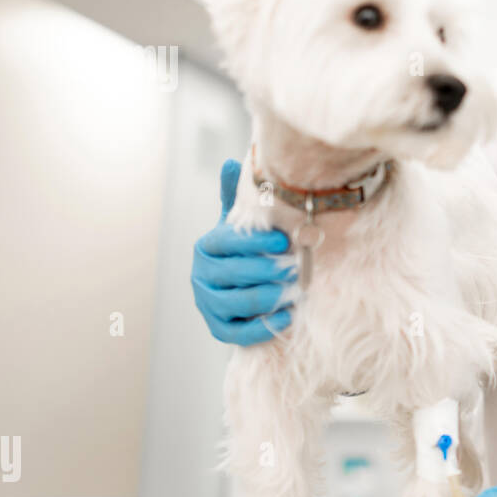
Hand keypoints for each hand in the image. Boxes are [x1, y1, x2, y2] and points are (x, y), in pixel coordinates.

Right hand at [191, 159, 295, 345]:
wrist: (236, 288)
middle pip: (233, 274)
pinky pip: (240, 333)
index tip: (283, 239)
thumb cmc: (243, 251)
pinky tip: (289, 316)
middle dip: (267, 270)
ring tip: (295, 290)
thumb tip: (232, 163)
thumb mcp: (238, 224)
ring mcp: (208, 304)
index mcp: (206, 246)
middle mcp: (201, 275)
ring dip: (269, 297)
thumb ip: (236, 198)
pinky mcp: (218, 329)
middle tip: (295, 267)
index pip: (226, 242)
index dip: (254, 241)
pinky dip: (265, 327)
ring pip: (238, 303)